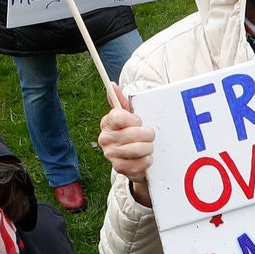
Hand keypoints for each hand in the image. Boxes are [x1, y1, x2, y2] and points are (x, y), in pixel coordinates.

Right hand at [97, 85, 154, 200]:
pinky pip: (138, 164)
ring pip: (138, 149)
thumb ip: (121, 101)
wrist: (131, 158)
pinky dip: (146, 161)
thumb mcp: (128, 116)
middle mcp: (105, 138)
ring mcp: (111, 154)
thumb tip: (112, 85)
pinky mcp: (119, 168)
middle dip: (147, 135)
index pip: (119, 116)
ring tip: (147, 147)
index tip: (138, 122)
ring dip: (148, 148)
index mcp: (107, 123)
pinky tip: (145, 158)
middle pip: (132, 133)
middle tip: (149, 136)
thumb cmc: (130, 133)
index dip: (134, 119)